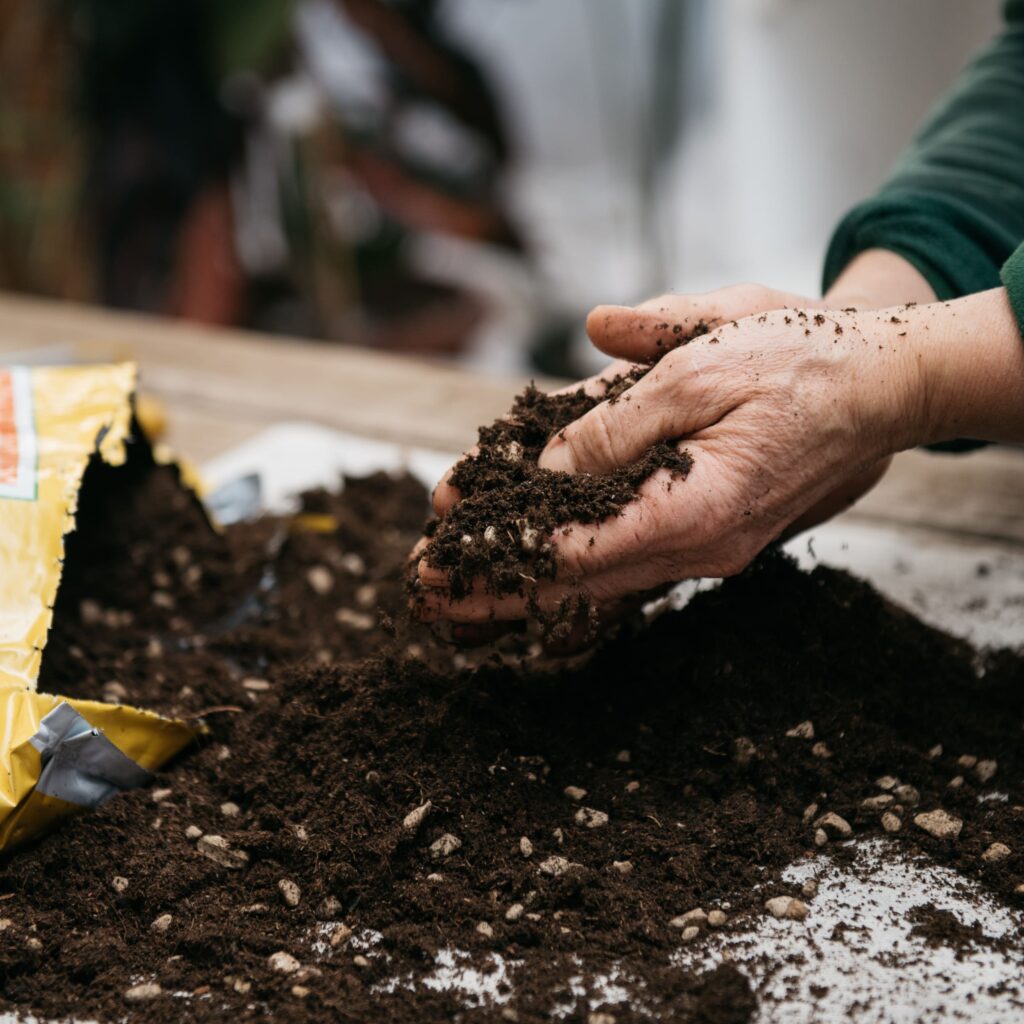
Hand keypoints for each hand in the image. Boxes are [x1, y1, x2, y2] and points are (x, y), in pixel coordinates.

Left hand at [418, 299, 929, 624]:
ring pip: (593, 571)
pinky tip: (528, 559)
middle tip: (423, 587)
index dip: (495, 555)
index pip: (572, 551)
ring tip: (456, 580)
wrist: (878, 382)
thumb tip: (544, 470)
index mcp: (694, 510)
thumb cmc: (797, 362)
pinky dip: (568, 555)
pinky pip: (623, 550)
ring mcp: (704, 543)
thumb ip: (613, 422)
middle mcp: (696, 545)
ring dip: (522, 574)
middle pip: (573, 576)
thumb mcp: (696, 370)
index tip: (435, 561)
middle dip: (494, 581)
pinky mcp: (705, 526)